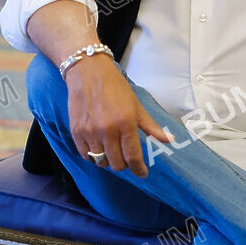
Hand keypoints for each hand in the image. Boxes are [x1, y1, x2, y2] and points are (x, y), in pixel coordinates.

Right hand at [65, 55, 171, 175]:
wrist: (88, 71)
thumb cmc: (115, 87)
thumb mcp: (137, 105)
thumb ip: (151, 126)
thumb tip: (169, 140)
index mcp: (126, 123)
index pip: (133, 156)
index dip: (139, 169)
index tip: (142, 173)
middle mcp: (107, 130)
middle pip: (117, 164)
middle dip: (124, 164)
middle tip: (126, 157)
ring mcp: (90, 132)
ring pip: (100, 162)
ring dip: (108, 160)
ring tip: (111, 151)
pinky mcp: (76, 131)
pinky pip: (85, 155)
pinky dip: (93, 156)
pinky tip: (98, 147)